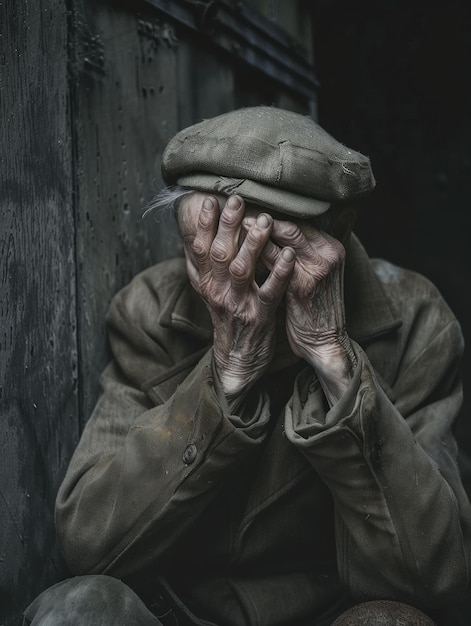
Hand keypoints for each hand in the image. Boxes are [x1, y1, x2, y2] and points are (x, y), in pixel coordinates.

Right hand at [184, 195, 295, 396]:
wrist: (238, 359)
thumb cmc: (227, 319)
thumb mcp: (209, 293)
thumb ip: (200, 268)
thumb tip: (186, 241)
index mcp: (207, 283)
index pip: (200, 249)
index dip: (204, 224)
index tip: (210, 200)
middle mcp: (219, 292)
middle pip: (220, 253)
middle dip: (228, 225)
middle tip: (238, 200)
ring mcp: (239, 304)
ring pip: (242, 269)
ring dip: (254, 243)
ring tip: (265, 220)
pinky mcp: (259, 316)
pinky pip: (270, 292)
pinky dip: (280, 273)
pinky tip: (289, 255)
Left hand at [246, 216, 356, 404]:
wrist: (325, 341)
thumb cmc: (313, 308)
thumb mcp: (312, 274)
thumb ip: (298, 253)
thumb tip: (269, 234)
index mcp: (330, 247)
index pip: (297, 220)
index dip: (271, 211)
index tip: (247, 206)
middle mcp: (327, 254)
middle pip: (292, 223)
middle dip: (262, 215)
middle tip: (236, 206)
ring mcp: (317, 269)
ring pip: (287, 236)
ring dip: (259, 228)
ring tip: (236, 221)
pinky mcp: (304, 287)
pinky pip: (278, 263)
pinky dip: (259, 254)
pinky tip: (240, 251)